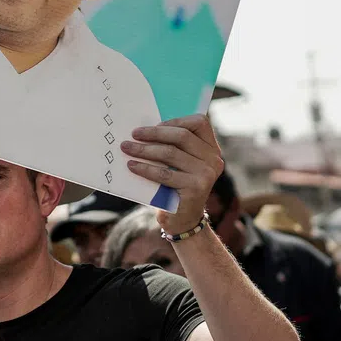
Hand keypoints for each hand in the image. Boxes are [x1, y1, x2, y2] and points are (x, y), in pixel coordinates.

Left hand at [121, 114, 223, 236]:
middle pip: (182, 136)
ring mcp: (206, 174)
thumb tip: (142, 129)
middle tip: (132, 135)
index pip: (198, 123)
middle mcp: (213, 159)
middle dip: (153, 133)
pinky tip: (131, 166)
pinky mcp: (196, 188)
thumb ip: (171, 146)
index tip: (150, 126)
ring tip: (126, 148)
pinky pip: (165, 173)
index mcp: (211, 148)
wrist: (182, 219)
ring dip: (144, 149)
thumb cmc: (173, 186)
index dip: (174, 121)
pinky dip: (145, 168)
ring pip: (171, 153)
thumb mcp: (176, 164)